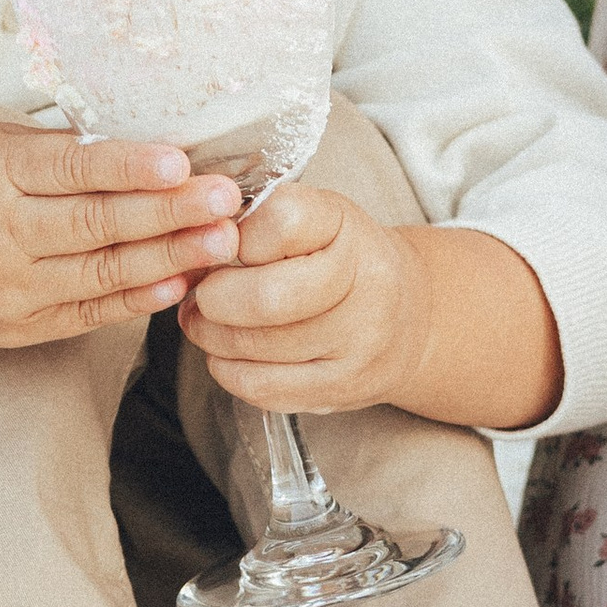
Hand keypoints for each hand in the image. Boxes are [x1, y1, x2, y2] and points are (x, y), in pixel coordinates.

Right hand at [0, 127, 245, 346]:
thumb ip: (63, 154)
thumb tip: (154, 152)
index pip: (74, 170)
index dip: (131, 167)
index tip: (183, 163)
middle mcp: (0, 236)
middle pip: (97, 226)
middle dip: (169, 214)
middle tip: (226, 203)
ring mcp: (5, 289)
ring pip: (100, 275)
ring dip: (167, 259)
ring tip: (220, 244)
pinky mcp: (11, 328)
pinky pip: (84, 314)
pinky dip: (133, 301)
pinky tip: (176, 285)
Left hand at [182, 183, 564, 426]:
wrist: (408, 317)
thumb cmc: (342, 259)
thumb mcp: (316, 217)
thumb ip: (262, 219)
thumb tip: (198, 239)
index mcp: (348, 227)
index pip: (281, 221)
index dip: (237, 234)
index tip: (225, 242)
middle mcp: (366, 285)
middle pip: (267, 298)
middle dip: (214, 297)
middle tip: (200, 293)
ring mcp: (359, 344)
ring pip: (257, 347)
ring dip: (212, 336)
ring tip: (205, 321)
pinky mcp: (343, 389)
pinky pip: (262, 387)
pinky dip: (227, 370)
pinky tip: (227, 353)